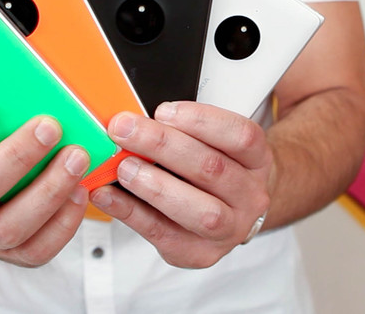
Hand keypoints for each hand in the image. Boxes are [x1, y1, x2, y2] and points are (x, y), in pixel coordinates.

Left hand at [89, 101, 273, 267]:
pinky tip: (108, 195)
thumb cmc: (215, 169)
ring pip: (200, 210)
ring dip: (157, 186)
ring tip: (124, 167)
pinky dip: (130, 213)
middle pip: (212, 168)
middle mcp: (250, 196)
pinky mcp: (200, 253)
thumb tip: (136, 118)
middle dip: (162, 145)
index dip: (202, 121)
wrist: (233, 212)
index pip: (240, 136)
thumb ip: (184, 129)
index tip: (163, 111)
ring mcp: (229, 229)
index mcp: (257, 160)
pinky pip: (163, 234)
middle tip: (125, 130)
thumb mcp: (214, 142)